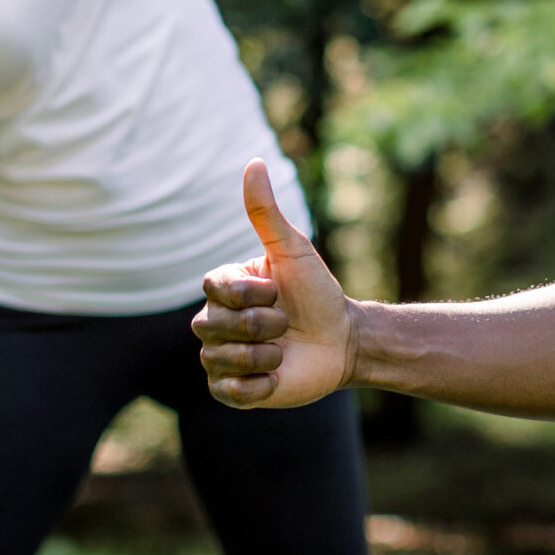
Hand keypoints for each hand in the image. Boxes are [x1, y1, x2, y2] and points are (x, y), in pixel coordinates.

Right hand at [193, 160, 356, 407]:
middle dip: (259, 325)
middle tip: (285, 323)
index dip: (249, 294)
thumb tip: (253, 162)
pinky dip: (258, 385)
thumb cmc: (318, 292)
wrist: (343, 341)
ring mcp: (221, 357)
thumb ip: (266, 212)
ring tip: (283, 350)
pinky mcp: (232, 392)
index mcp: (225, 287)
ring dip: (263, 355)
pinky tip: (277, 374)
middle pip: (211, 325)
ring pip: (219, 359)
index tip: (277, 292)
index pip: (214, 289)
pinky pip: (228, 393)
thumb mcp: (294, 250)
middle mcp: (216, 320)